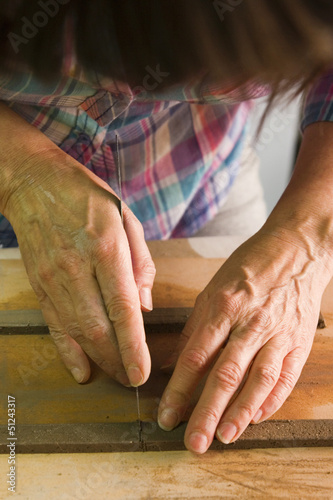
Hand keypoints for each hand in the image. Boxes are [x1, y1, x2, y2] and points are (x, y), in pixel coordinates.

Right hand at [6, 148, 155, 385]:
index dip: (132, 345)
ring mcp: (53, 278)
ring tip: (116, 376)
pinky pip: (54, 325)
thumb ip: (141, 264)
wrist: (35, 184)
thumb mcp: (126, 218)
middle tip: (133, 379)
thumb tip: (145, 307)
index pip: (122, 307)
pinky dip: (67, 351)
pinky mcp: (39, 284)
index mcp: (106, 247)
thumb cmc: (88, 198)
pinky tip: (81, 371)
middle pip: (98, 327)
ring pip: (76, 331)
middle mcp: (77, 267)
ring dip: (98, 360)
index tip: (142, 372)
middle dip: (117, 360)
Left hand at [157, 226, 332, 452]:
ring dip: (240, 412)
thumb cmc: (250, 267)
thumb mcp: (213, 289)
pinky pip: (286, 377)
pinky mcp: (299, 341)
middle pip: (225, 374)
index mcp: (223, 306)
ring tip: (224, 437)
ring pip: (258, 380)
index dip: (179, 389)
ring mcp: (278, 333)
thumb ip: (195, 329)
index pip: (196, 356)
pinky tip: (256, 418)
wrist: (298, 250)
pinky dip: (271, 400)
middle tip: (193, 442)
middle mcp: (250, 322)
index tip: (166, 414)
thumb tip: (175, 364)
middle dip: (206, 412)